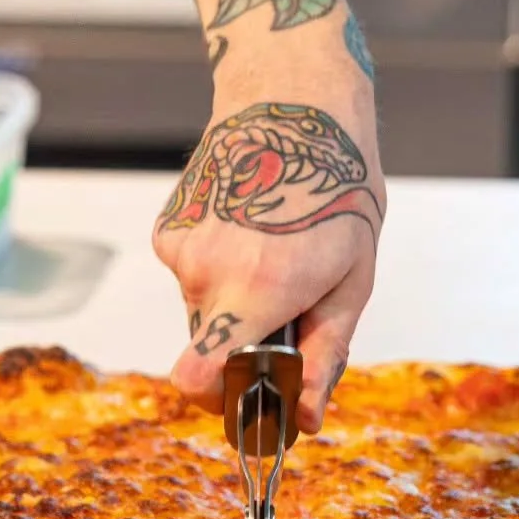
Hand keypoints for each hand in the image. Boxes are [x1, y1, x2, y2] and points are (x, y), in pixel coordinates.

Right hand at [153, 91, 384, 434]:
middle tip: (285, 304)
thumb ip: (323, 355)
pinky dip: (215, 271)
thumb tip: (303, 419)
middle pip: (208, 351)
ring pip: (199, 313)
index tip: (247, 397)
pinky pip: (188, 278)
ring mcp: (180, 250)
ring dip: (231, 303)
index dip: (221, 402)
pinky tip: (245, 232)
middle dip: (241, 346)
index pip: (198, 378)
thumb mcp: (352, 280)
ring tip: (270, 254)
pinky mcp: (166, 232)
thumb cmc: (336, 188)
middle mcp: (208, 273)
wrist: (289, 100)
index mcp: (260, 290)